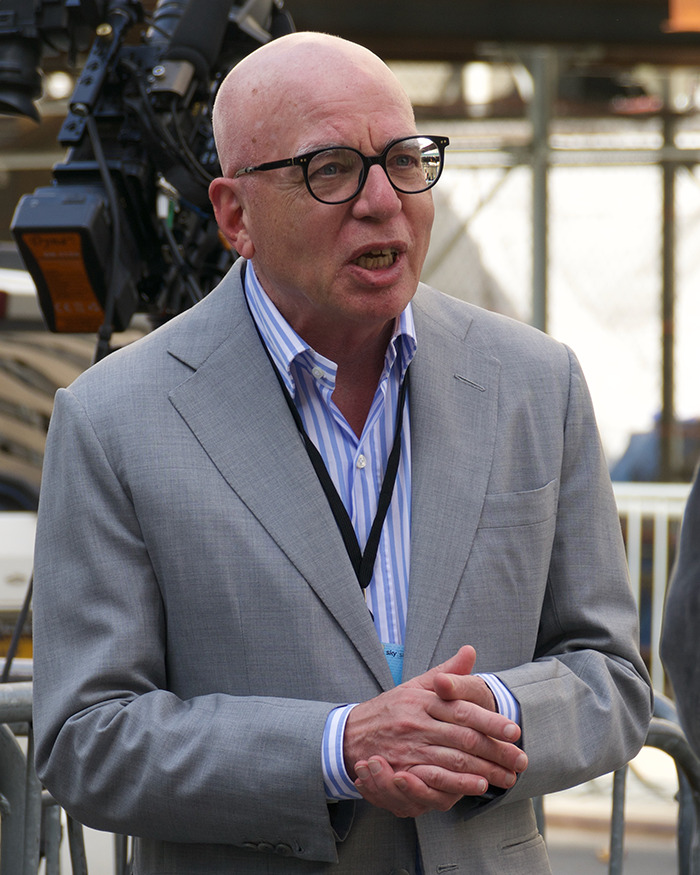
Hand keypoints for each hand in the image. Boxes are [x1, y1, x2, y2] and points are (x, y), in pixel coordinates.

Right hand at [346, 646, 526, 815]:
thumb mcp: (416, 685)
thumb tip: (470, 651)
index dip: (490, 721)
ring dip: (485, 771)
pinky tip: (478, 786)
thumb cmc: (391, 708)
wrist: (351, 733)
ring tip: (508, 777)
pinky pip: (435, 779)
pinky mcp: (402, 770)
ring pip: (454, 761)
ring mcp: (409, 748)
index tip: (514, 730)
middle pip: (464, 738)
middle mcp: (417, 722)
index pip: (463, 710)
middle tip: (521, 759)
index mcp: (424, 700)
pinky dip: (458, 784)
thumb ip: (446, 673)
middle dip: (496, 751)